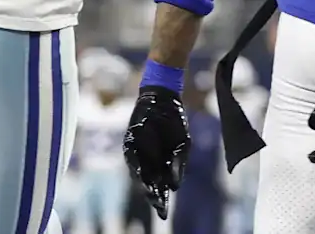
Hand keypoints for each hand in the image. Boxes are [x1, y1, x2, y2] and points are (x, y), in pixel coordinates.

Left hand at [124, 86, 189, 219]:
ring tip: (149, 194)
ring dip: (143, 185)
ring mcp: (138, 154)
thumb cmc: (175, 123)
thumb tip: (174, 187)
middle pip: (149, 184)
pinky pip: (131, 158)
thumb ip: (180, 166)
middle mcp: (149, 163)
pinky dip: (136, 166)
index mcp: (163, 166)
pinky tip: (141, 175)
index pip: (161, 188)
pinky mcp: (129, 144)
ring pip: (138, 174)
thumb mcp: (184, 145)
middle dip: (152, 196)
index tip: (163, 214)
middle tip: (156, 206)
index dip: (161, 201)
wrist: (163, 100)